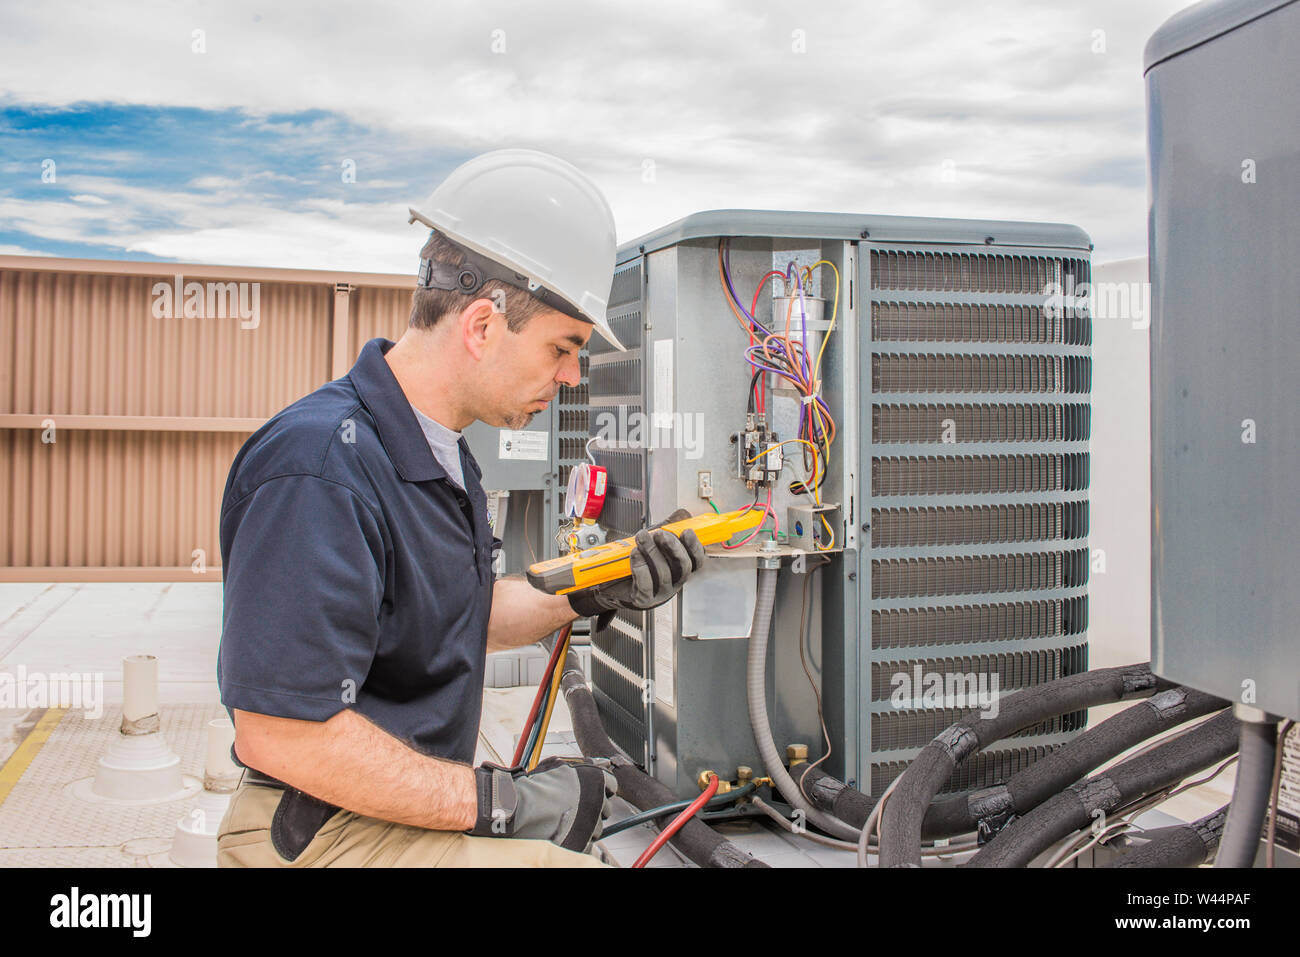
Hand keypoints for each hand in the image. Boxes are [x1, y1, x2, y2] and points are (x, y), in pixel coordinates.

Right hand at [469, 756, 616, 851]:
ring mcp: (591, 824)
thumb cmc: (535, 786)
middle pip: (605, 808)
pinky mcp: (582, 844)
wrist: (517, 809)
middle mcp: (598, 801)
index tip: (591, 792)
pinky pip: (590, 845)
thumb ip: (583, 766)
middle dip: (593, 807)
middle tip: (574, 806)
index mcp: (596, 779)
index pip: (612, 785)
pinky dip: (581, 841)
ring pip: (597, 827)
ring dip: (586, 825)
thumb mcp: (560, 766)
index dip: (601, 788)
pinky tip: (566, 833)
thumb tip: (600, 763)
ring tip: (565, 820)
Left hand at [567, 509, 706, 617]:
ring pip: (664, 574)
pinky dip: (640, 567)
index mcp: (679, 569)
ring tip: (641, 538)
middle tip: (660, 533)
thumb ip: (670, 527)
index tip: (687, 531)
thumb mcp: (653, 541)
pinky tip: (635, 555)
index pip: (696, 561)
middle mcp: (673, 582)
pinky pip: (646, 585)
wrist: (610, 580)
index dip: (695, 546)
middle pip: (683, 567)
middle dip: (673, 548)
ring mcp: (659, 593)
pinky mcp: (643, 599)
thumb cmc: (635, 561)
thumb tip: (682, 515)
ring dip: (652, 553)